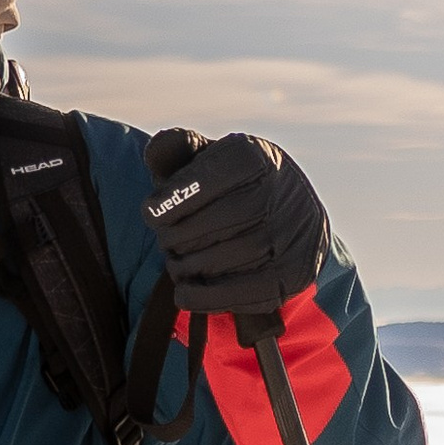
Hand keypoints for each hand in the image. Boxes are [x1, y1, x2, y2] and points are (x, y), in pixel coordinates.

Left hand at [142, 129, 328, 316]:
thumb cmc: (229, 188)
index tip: (150, 213)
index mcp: (257, 157)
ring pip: (226, 258)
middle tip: (165, 241)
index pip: (209, 178)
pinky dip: (203, 297)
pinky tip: (185, 291)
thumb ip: (177, 150)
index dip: (173, 199)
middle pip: (216, 221)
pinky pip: (240, 293)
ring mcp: (292, 235)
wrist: (290, 219)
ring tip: (176, 263)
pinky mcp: (293, 274)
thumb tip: (160, 147)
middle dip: (178, 236)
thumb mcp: (205, 162)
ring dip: (187, 266)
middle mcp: (282, 192)